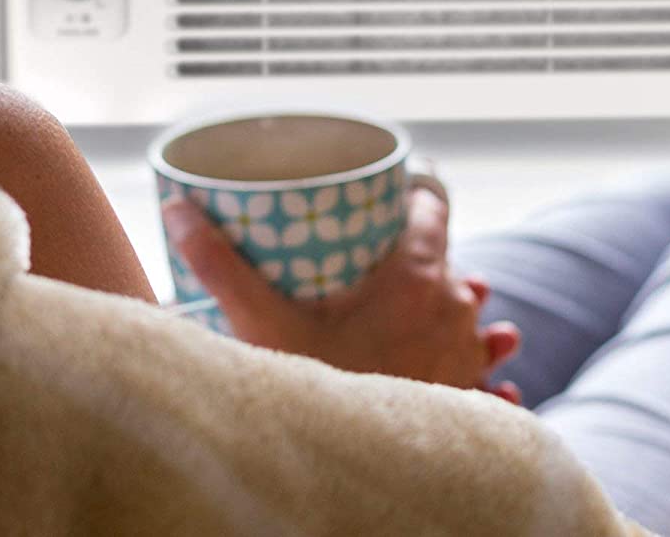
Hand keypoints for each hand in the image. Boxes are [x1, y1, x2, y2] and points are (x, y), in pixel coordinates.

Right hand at [161, 183, 521, 401]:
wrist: (353, 475)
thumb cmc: (315, 387)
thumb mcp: (259, 319)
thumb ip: (218, 261)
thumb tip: (177, 207)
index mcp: (417, 276)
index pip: (433, 207)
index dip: (414, 194)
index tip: (390, 194)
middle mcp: (454, 309)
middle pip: (447, 260)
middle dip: (423, 253)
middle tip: (387, 251)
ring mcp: (466, 355)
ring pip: (473, 315)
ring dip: (461, 306)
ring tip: (448, 299)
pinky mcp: (469, 399)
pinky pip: (490, 377)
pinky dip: (488, 371)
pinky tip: (492, 376)